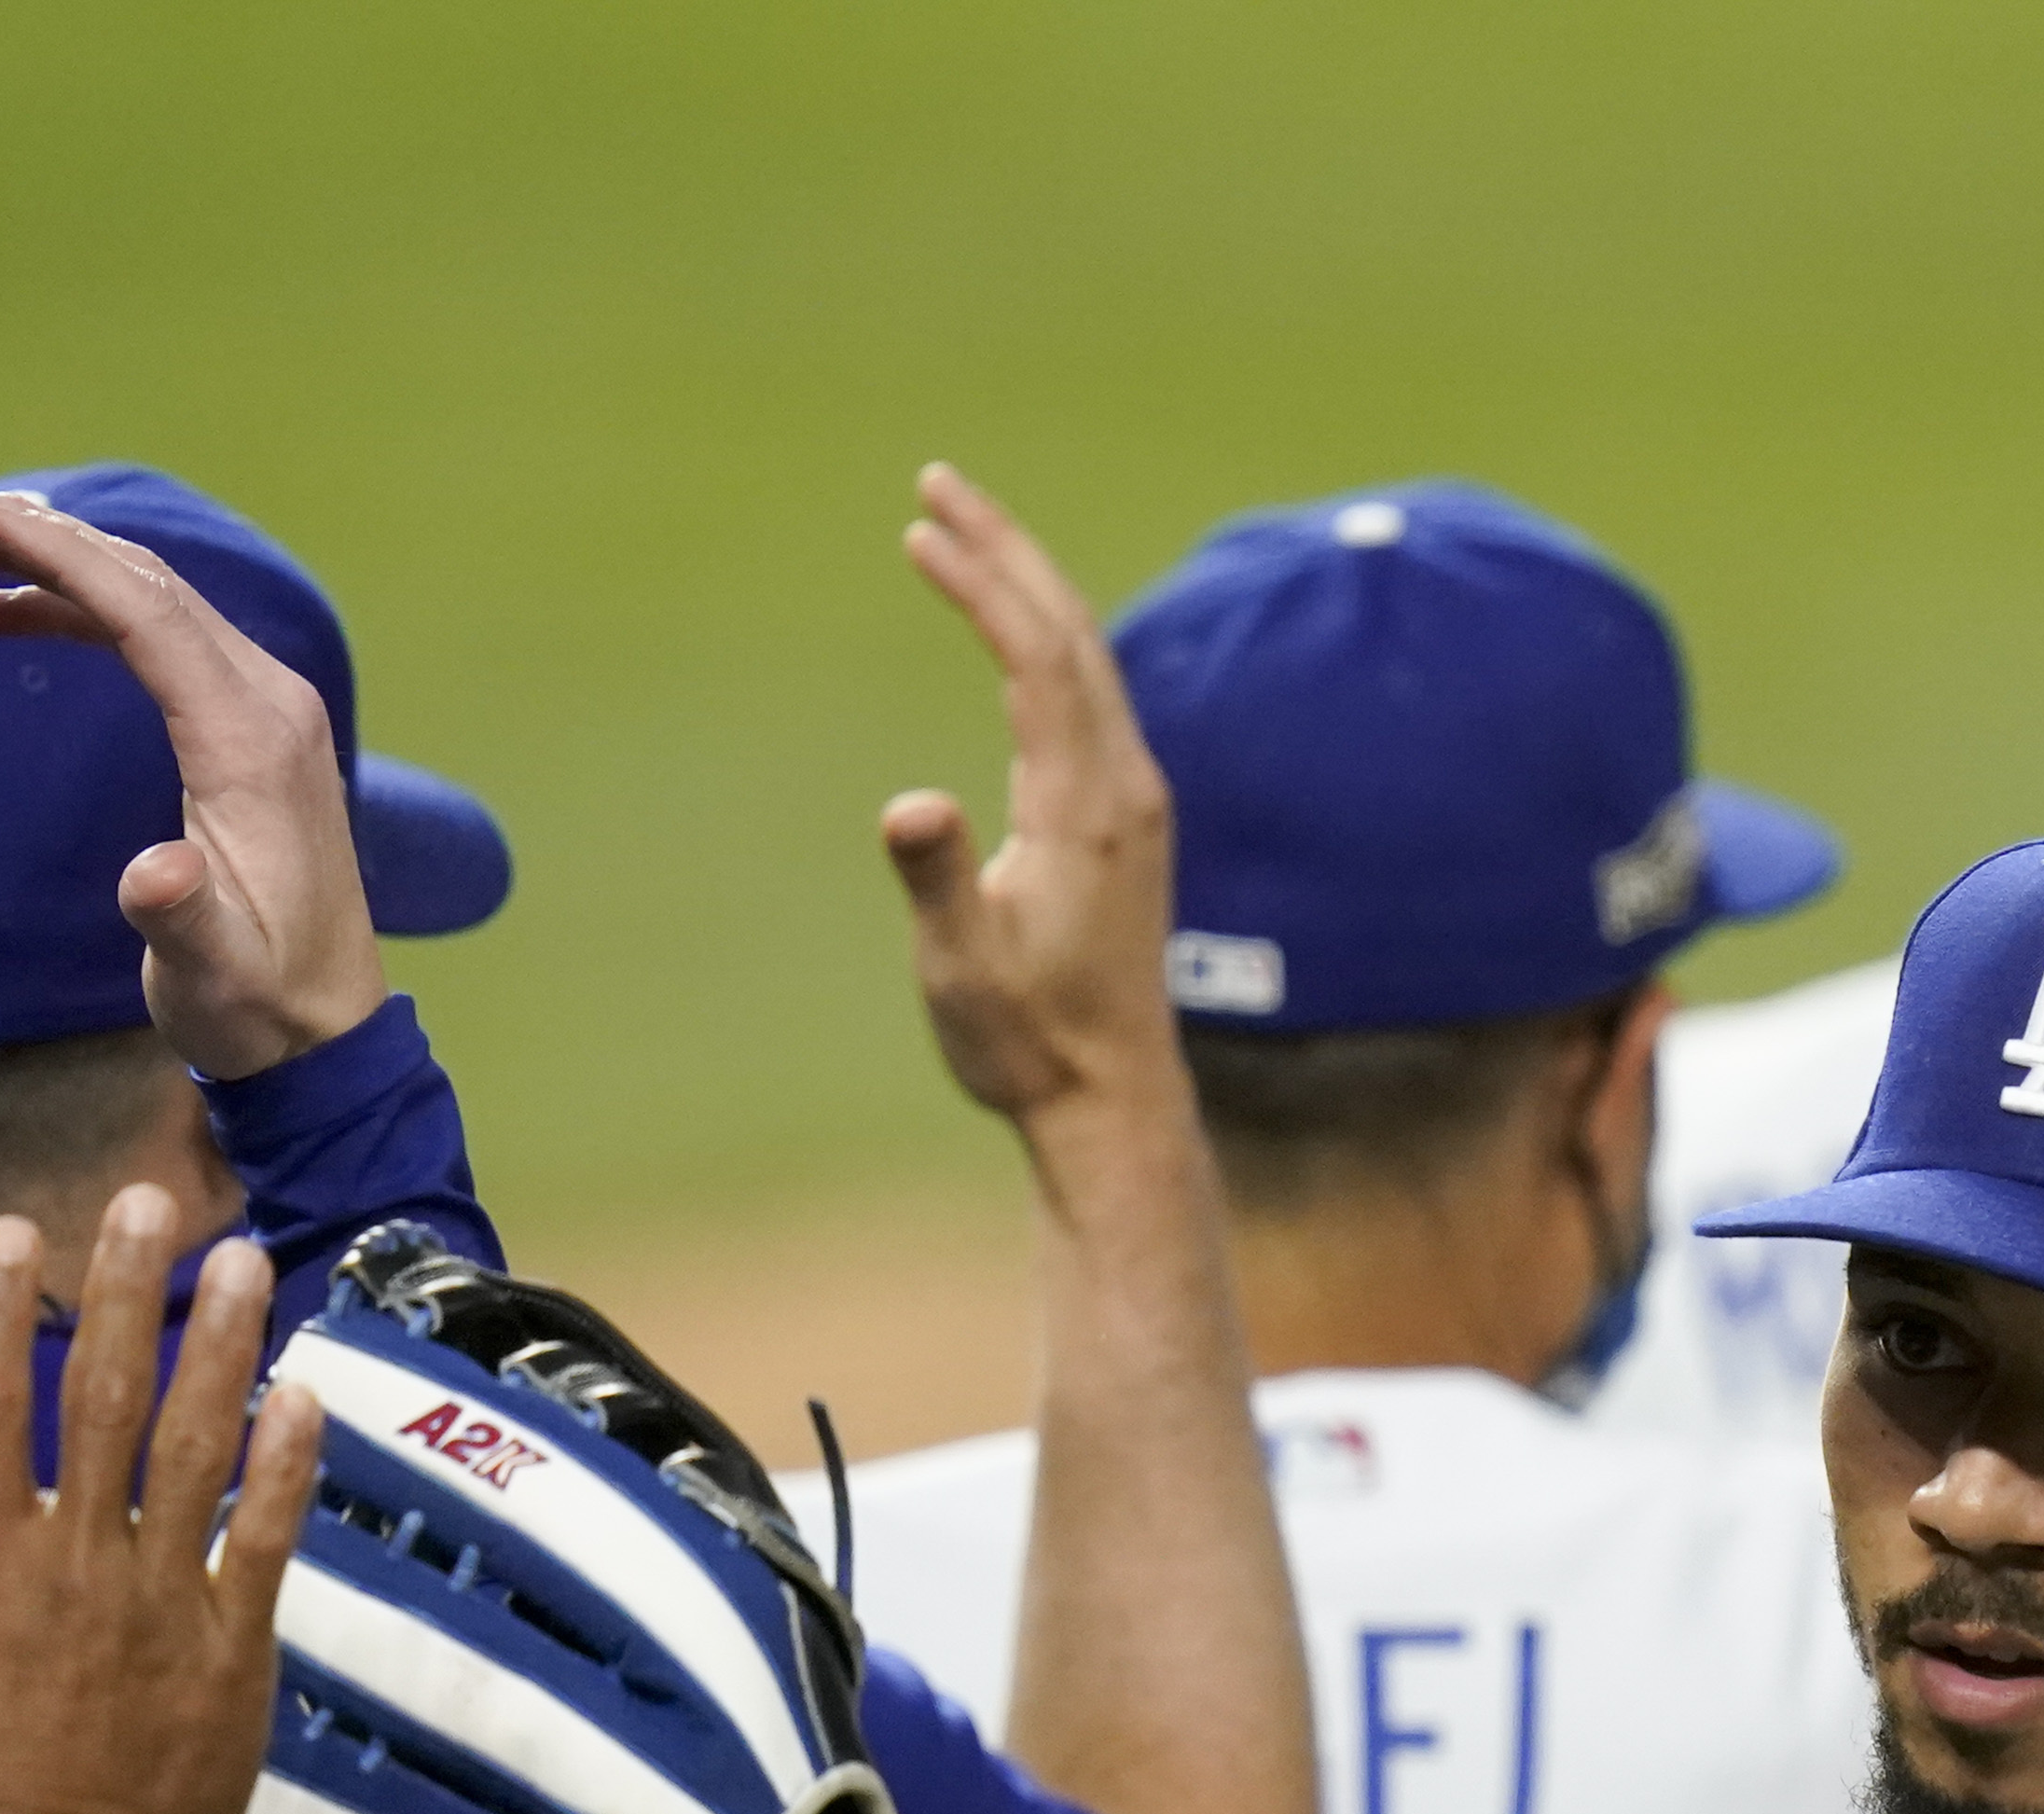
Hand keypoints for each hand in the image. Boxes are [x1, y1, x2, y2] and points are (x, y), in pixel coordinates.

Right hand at [0, 483, 391, 1077]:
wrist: (323, 1032)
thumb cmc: (259, 1001)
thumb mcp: (212, 971)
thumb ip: (180, 919)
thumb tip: (153, 877)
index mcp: (251, 740)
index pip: (143, 608)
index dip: (48, 549)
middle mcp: (267, 703)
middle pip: (142, 582)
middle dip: (34, 536)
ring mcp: (262, 711)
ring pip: (147, 601)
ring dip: (49, 566)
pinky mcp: (246, 730)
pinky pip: (157, 639)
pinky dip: (78, 612)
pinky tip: (5, 614)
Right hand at [0, 1190, 323, 1813]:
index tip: (12, 1236)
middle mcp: (75, 1563)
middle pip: (105, 1399)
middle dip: (124, 1292)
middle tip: (145, 1200)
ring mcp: (161, 1604)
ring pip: (200, 1450)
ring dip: (225, 1348)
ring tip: (249, 1259)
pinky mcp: (233, 1653)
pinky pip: (266, 1541)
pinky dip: (289, 1468)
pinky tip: (307, 1393)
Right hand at [883, 465, 1188, 1125]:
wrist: (1112, 1102)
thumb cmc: (1028, 1043)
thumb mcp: (962, 969)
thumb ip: (937, 882)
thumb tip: (910, 807)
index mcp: (1085, 806)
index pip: (1038, 658)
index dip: (983, 584)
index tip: (922, 527)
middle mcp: (1123, 788)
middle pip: (1071, 633)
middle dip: (1005, 550)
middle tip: (937, 481)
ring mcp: (1133, 802)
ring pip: (1084, 660)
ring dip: (1023, 587)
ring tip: (956, 532)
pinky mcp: (1126, 822)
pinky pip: (1086, 698)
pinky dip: (1040, 642)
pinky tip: (1008, 632)